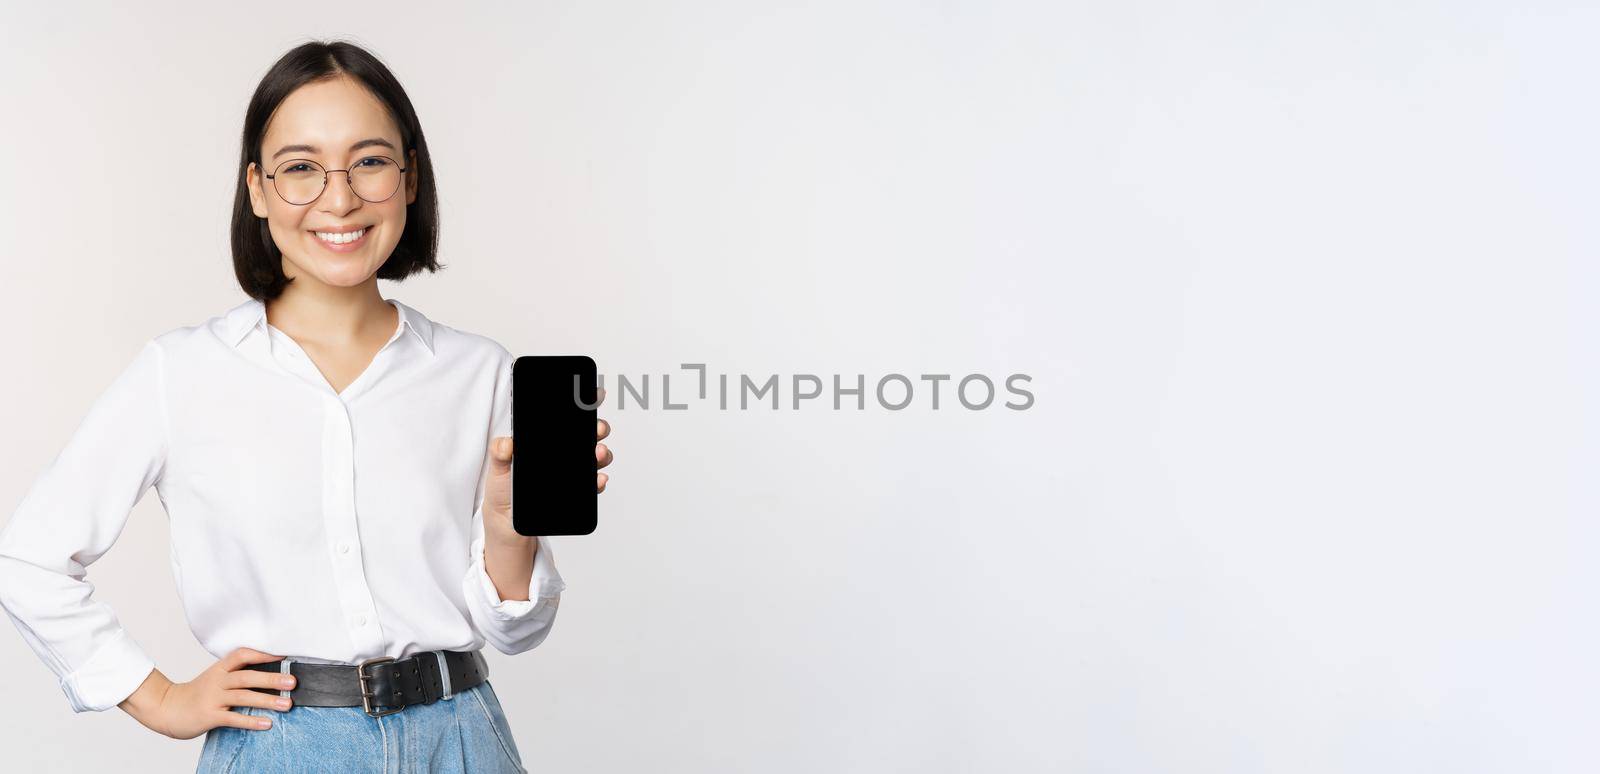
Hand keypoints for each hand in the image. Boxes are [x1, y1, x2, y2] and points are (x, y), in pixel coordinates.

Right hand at [119, 647, 295, 738]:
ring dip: (267, 700)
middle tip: (293, 682)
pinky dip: (251, 721)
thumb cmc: (197, 694)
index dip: (263, 654)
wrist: (166, 709)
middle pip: (247, 677)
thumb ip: (237, 675)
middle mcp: (217, 681)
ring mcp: (212, 698)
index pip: (242, 655)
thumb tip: (271, 674)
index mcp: (220, 669)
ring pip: (243, 697)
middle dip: (272, 679)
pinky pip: (233, 718)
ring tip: (287, 704)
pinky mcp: (209, 716)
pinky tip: (267, 723)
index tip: (284, 655)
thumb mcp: (215, 678)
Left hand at [482, 387, 613, 541]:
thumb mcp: (496, 469)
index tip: (595, 395)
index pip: (567, 420)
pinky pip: (593, 484)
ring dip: (602, 453)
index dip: (582, 406)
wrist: (507, 525)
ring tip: (598, 454)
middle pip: (587, 435)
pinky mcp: (577, 493)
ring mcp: (572, 473)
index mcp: (545, 442)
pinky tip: (598, 478)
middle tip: (598, 428)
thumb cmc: (502, 492)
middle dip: (598, 428)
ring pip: (595, 457)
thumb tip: (507, 442)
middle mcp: (562, 455)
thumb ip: (499, 453)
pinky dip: (599, 480)